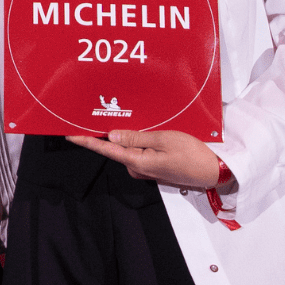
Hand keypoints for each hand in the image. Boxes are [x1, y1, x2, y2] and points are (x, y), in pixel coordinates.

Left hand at [66, 129, 223, 188]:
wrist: (214, 171)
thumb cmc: (192, 154)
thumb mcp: (164, 139)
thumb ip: (136, 137)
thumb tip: (112, 136)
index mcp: (137, 162)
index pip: (106, 150)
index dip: (87, 142)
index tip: (70, 135)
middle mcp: (138, 168)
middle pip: (119, 147)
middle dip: (116, 132)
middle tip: (115, 112)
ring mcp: (146, 170)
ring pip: (131, 148)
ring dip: (133, 136)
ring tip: (146, 124)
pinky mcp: (154, 168)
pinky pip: (141, 152)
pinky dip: (142, 142)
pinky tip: (152, 133)